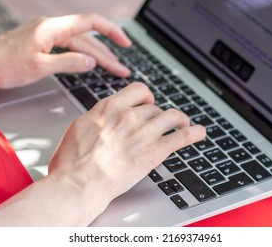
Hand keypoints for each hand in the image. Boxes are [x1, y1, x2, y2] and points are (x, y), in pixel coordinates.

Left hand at [0, 14, 130, 87]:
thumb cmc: (3, 66)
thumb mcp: (39, 67)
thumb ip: (68, 63)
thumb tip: (91, 62)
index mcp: (52, 28)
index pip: (90, 23)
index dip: (111, 31)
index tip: (126, 43)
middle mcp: (51, 28)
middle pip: (87, 38)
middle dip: (107, 55)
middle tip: (122, 70)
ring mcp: (46, 35)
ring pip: (79, 45)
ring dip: (97, 57)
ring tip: (113, 69)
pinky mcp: (42, 43)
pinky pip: (68, 48)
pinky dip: (82, 56)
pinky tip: (88, 64)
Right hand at [48, 82, 205, 222]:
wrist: (79, 182)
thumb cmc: (72, 162)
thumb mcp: (78, 128)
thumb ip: (96, 119)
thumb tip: (101, 118)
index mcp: (109, 107)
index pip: (138, 90)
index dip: (147, 96)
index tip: (148, 102)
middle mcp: (129, 116)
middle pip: (154, 107)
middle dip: (158, 115)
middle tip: (160, 123)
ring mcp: (143, 132)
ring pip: (172, 116)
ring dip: (180, 119)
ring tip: (184, 123)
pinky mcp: (154, 151)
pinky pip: (182, 136)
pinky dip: (194, 133)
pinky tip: (199, 132)